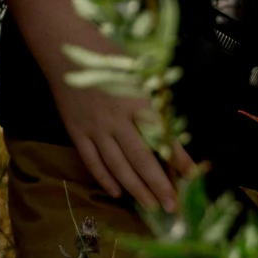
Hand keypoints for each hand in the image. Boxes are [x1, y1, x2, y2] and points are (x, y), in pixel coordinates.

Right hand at [41, 16, 193, 212]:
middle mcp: (116, 119)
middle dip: (158, 184)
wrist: (65, 50)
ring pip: (117, 165)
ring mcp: (95, 127)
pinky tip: (117, 192)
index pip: (161, 136)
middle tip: (173, 207)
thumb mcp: (138, 74)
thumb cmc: (108, 57)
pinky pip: (91, 160)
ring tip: (151, 206)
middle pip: (141, 158)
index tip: (193, 177)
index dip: (178, 157)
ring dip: (136, 188)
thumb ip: (153, 101)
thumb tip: (171, 130)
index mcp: (136, 101)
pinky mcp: (77, 131)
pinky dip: (104, 178)